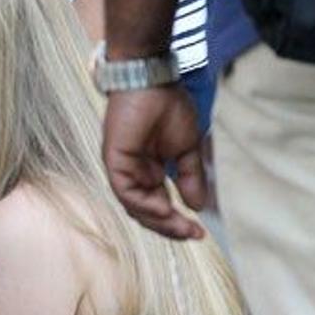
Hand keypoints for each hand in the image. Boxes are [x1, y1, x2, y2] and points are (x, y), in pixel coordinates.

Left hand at [102, 86, 206, 240]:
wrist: (153, 80)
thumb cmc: (168, 106)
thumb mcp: (187, 148)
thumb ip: (190, 177)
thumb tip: (198, 205)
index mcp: (149, 172)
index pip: (159, 206)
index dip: (177, 221)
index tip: (199, 232)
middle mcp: (134, 175)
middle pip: (147, 212)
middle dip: (170, 226)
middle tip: (192, 235)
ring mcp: (123, 169)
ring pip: (136, 207)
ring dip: (159, 220)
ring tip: (181, 226)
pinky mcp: (115, 161)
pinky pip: (126, 191)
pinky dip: (144, 204)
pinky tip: (164, 210)